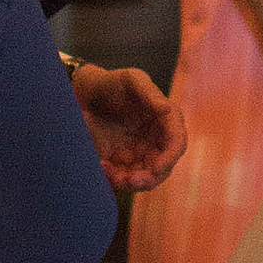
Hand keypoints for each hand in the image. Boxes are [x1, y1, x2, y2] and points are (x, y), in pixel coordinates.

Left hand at [72, 64, 185, 192]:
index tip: (156, 169)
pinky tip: (101, 165)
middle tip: (130, 180)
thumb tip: (167, 109)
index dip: (169, 158)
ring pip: (144, 180)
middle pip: (163, 169)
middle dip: (149, 178)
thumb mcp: (131, 79)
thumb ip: (149, 92)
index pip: (177, 143)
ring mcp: (140, 155)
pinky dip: (113, 179)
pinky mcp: (122, 164)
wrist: (85, 94)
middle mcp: (157, 141)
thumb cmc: (112, 83)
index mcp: (166, 121)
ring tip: (110, 172)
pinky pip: (123, 180)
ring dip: (130, 183)